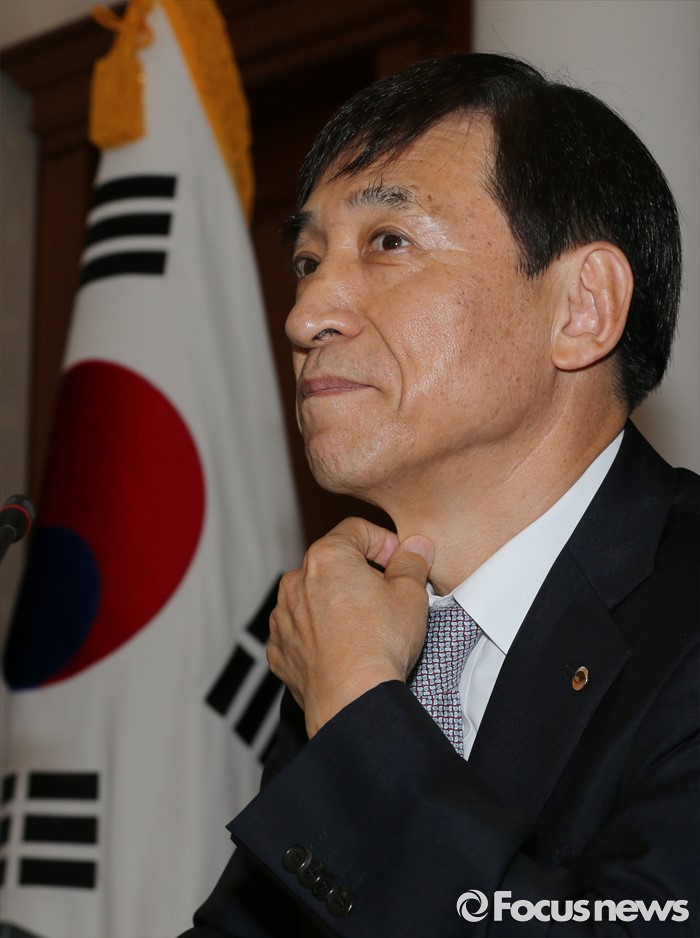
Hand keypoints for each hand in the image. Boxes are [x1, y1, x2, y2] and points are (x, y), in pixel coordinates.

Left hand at [267, 517, 433, 737]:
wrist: (351, 700)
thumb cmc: (379, 644)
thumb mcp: (411, 594)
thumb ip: (412, 562)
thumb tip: (416, 546)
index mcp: (326, 557)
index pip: (356, 529)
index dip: (384, 541)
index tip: (400, 562)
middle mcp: (296, 581)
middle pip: (332, 563)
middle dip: (359, 574)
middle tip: (387, 596)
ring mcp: (283, 617)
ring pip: (313, 597)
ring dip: (336, 604)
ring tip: (364, 627)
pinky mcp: (279, 650)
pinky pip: (300, 631)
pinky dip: (318, 635)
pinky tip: (342, 650)